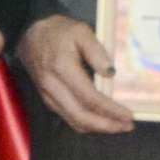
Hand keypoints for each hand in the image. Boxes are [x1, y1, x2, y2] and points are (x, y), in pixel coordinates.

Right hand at [15, 17, 130, 135]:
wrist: (31, 36)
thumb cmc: (59, 32)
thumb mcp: (81, 31)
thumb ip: (97, 51)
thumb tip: (111, 73)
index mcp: (62, 68)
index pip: (89, 97)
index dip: (110, 110)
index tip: (128, 115)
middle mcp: (53, 86)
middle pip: (81, 116)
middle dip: (107, 125)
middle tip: (128, 125)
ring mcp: (48, 96)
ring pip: (74, 121)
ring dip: (98, 128)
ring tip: (119, 125)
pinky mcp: (48, 100)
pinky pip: (69, 118)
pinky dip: (88, 123)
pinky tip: (102, 120)